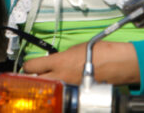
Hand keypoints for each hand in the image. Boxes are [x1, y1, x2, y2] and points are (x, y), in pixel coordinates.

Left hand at [21, 41, 138, 85]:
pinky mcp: (74, 95)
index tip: (29, 66)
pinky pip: (60, 95)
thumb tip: (50, 62)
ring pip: (46, 91)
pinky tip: (61, 91)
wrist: (115, 64)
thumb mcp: (74, 49)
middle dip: (32, 80)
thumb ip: (58, 58)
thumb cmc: (99, 53)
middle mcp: (60, 77)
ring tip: (47, 84)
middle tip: (34, 77)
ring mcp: (66, 89)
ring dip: (45, 88)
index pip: (31, 66)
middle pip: (33, 82)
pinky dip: (59, 93)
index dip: (28, 66)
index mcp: (58, 62)